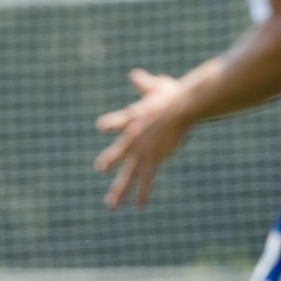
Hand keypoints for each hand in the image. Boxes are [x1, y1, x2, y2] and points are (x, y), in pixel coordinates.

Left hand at [94, 68, 195, 208]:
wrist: (179, 107)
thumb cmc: (171, 95)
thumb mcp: (156, 86)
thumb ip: (144, 83)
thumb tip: (134, 75)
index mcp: (131, 118)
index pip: (114, 123)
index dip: (109, 124)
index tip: (103, 127)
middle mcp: (131, 137)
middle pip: (117, 153)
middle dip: (109, 161)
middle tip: (100, 168)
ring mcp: (141, 150)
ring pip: (128, 174)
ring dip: (119, 190)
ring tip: (110, 204)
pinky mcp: (153, 158)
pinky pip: (146, 179)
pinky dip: (142, 193)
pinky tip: (138, 206)